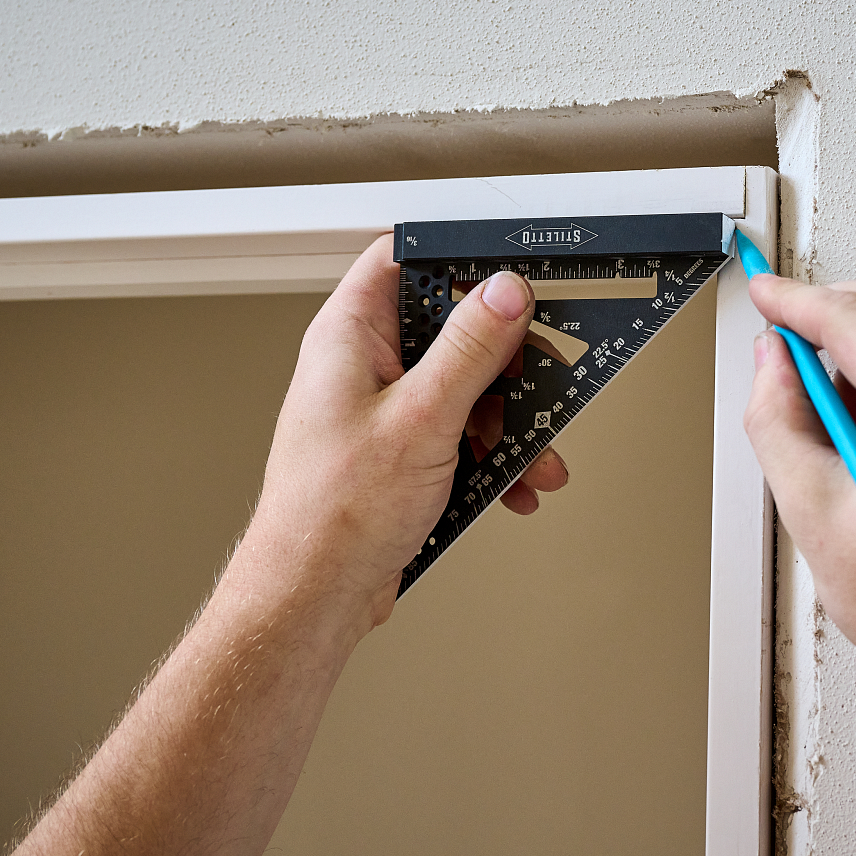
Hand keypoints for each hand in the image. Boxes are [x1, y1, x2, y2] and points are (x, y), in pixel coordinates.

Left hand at [239, 236, 568, 639]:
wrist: (313, 596)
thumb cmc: (332, 515)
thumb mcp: (421, 419)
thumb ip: (469, 349)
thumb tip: (504, 291)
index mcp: (351, 335)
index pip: (406, 258)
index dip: (462, 258)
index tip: (516, 275)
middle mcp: (365, 365)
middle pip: (454, 329)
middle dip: (508, 363)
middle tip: (541, 382)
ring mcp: (385, 411)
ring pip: (467, 388)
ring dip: (511, 422)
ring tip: (537, 457)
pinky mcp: (402, 453)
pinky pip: (462, 434)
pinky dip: (495, 457)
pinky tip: (514, 486)